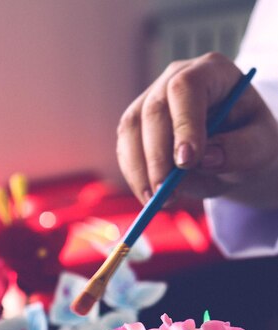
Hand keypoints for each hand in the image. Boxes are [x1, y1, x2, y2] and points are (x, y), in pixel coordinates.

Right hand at [116, 52, 277, 208]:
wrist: (234, 150)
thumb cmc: (249, 141)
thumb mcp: (260, 146)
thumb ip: (239, 150)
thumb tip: (205, 159)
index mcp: (212, 72)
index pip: (186, 88)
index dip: (183, 124)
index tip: (187, 162)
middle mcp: (175, 79)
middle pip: (153, 111)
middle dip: (157, 157)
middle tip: (166, 193)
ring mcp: (150, 100)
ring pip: (131, 130)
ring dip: (139, 170)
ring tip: (158, 201)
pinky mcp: (136, 126)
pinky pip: (125, 150)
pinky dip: (134, 177)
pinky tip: (149, 197)